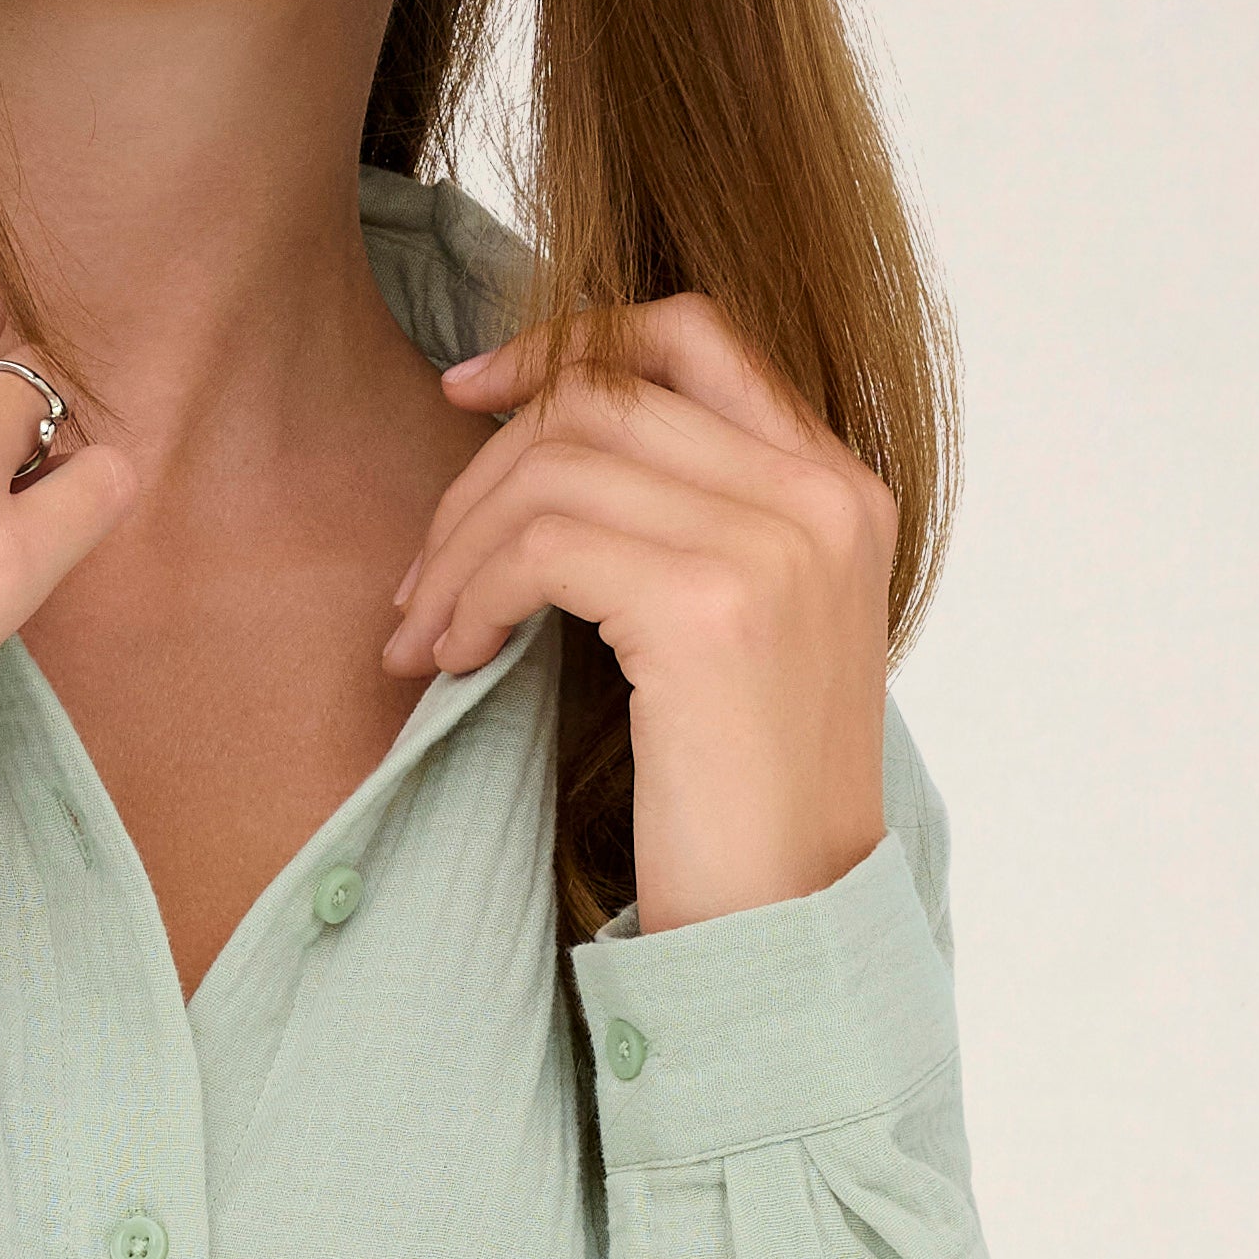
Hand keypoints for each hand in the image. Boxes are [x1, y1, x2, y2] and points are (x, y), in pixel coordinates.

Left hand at [383, 293, 894, 932]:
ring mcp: (775, 544)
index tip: (464, 393)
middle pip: (600, 399)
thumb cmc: (740, 797)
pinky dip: (471, 594)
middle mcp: (820, 496)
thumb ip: (688, 521)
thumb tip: (541, 439)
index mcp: (838, 487)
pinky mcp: (710, 607)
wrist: (790, 925)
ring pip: (554, 465)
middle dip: (478, 476)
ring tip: (423, 634)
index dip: (564, 343)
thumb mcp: (740, 629)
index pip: (693, 334)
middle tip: (420, 580)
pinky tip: (453, 659)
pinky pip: (541, 545)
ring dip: (457, 548)